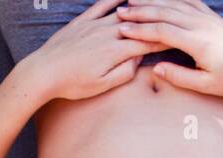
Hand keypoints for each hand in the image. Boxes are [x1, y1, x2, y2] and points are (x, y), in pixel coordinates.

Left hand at [23, 0, 163, 101]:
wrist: (44, 72)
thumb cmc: (73, 84)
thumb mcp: (103, 85)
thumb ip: (124, 72)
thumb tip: (138, 59)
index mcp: (115, 51)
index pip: (146, 43)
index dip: (163, 40)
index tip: (177, 39)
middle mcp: (108, 33)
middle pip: (138, 26)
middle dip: (156, 24)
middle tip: (172, 20)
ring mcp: (94, 24)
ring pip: (122, 12)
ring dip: (140, 9)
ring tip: (154, 5)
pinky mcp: (82, 21)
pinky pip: (101, 5)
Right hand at [115, 0, 222, 96]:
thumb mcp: (205, 85)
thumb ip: (179, 76)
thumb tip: (156, 68)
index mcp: (197, 42)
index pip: (162, 31)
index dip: (141, 30)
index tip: (123, 30)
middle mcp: (201, 25)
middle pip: (164, 13)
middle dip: (140, 12)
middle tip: (120, 13)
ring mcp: (206, 17)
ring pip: (173, 4)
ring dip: (152, 2)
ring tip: (132, 1)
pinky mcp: (211, 15)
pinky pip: (188, 0)